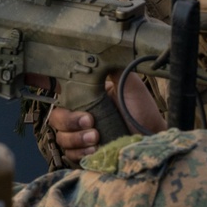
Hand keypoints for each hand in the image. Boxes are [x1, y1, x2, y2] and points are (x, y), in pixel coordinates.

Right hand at [49, 72, 163, 166]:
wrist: (153, 137)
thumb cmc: (142, 111)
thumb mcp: (128, 85)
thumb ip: (112, 69)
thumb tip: (98, 51)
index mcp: (85, 98)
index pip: (60, 95)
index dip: (53, 94)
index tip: (64, 95)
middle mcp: (79, 117)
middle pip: (56, 119)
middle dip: (70, 122)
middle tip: (90, 121)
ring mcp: (81, 136)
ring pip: (61, 138)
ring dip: (76, 139)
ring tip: (96, 138)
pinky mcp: (86, 154)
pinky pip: (71, 156)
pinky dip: (80, 153)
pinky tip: (95, 150)